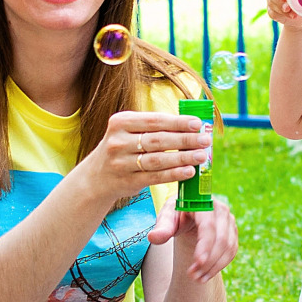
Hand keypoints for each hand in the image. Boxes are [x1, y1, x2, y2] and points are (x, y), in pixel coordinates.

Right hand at [79, 111, 210, 203]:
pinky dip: (174, 174)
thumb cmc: (122, 149)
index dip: (178, 122)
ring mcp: (121, 163)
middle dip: (185, 140)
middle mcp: (118, 142)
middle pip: (158, 140)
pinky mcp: (127, 181)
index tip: (198, 123)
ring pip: (158, 160)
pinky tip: (189, 171)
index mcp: (120, 122)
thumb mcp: (129, 132)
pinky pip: (155, 177)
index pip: (155, 120)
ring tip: (202, 156)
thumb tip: (191, 126)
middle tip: (205, 140)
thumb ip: (154, 127)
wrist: (96, 177)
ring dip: (183, 158)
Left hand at [147, 195, 237, 282]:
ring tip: (198, 279)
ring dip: (214, 266)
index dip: (205, 245)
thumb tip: (153, 237)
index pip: (208, 226)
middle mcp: (220, 210)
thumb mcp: (166, 217)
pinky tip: (206, 274)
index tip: (198, 263)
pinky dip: (220, 265)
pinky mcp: (232, 232)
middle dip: (208, 261)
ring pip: (228, 247)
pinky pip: (231, 251)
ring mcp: (229, 221)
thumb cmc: (176, 214)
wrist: (188, 214)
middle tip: (192, 276)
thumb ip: (162, 227)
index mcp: (203, 202)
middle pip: (221, 239)